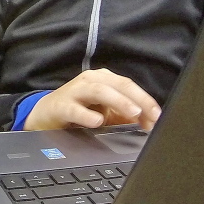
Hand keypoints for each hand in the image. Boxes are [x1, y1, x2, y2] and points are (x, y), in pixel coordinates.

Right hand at [23, 68, 161, 131]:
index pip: (130, 86)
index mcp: (105, 80)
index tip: (158, 118)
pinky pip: (74, 109)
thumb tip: (150, 122)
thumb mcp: (107, 113)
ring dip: (119, 101)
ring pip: (99, 90)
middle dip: (138, 99)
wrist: (45, 115)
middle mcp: (91, 80)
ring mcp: (75, 91)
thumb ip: (128, 116)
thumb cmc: (79, 112)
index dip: (147, 101)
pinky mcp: (60, 105)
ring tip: (133, 113)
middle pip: (119, 84)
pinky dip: (87, 115)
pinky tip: (97, 121)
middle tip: (151, 114)